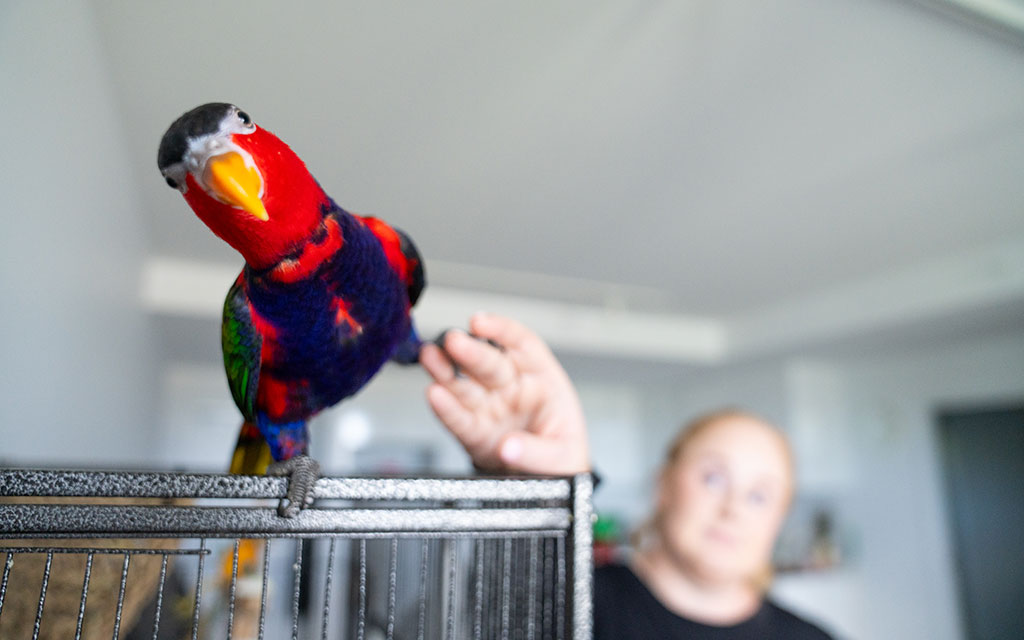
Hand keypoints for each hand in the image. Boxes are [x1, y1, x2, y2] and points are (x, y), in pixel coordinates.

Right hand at [420, 313, 589, 474]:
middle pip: (489, 363)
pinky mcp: (474, 433)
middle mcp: (511, 388)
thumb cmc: (561, 456)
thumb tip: (509, 446)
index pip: (521, 344)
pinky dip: (446, 408)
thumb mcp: (565, 455)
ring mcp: (489, 408)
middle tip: (452, 341)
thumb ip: (539, 452)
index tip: (480, 323)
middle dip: (470, 351)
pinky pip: (458, 419)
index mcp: (541, 380)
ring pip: (465, 384)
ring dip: (445, 370)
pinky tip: (434, 394)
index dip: (501, 330)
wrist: (548, 482)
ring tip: (429, 357)